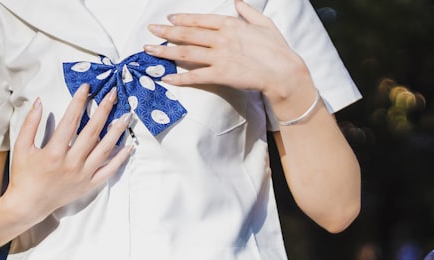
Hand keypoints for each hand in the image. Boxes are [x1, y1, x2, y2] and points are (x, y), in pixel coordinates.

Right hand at [4, 84, 132, 221]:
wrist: (28, 205)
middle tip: (113, 94)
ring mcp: (82, 175)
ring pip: (104, 149)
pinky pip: (108, 171)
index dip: (79, 101)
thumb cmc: (23, 176)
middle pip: (92, 131)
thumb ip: (30, 123)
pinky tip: (129, 147)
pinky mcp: (88, 185)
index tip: (87, 87)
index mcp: (54, 152)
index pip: (70, 120)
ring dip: (116, 132)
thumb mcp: (21, 147)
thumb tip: (39, 101)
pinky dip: (120, 159)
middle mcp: (71, 163)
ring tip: (126, 116)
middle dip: (104, 110)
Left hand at [145, 0, 312, 109]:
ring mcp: (219, 57)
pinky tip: (166, 77)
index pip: (201, 20)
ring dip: (165, 51)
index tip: (170, 19)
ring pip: (186, 52)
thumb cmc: (277, 49)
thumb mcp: (264, 23)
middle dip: (166, 32)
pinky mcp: (220, 75)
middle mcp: (221, 39)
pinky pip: (195, 76)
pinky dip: (179, 77)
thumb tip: (238, 1)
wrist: (284, 71)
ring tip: (149, 50)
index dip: (183, 20)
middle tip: (151, 30)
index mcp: (231, 24)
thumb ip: (248, 12)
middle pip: (188, 34)